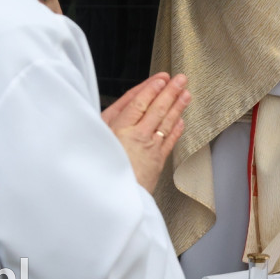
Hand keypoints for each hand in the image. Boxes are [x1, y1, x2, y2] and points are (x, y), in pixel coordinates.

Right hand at [102, 72, 190, 192]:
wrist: (109, 200)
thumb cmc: (96, 168)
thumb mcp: (94, 137)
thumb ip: (109, 119)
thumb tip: (125, 102)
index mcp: (119, 129)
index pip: (139, 103)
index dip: (151, 89)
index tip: (161, 79)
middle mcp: (137, 137)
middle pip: (157, 109)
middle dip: (170, 92)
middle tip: (180, 80)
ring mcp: (150, 149)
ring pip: (166, 123)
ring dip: (178, 107)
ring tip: (186, 94)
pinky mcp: (157, 162)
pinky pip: (169, 141)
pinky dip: (176, 130)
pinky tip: (181, 121)